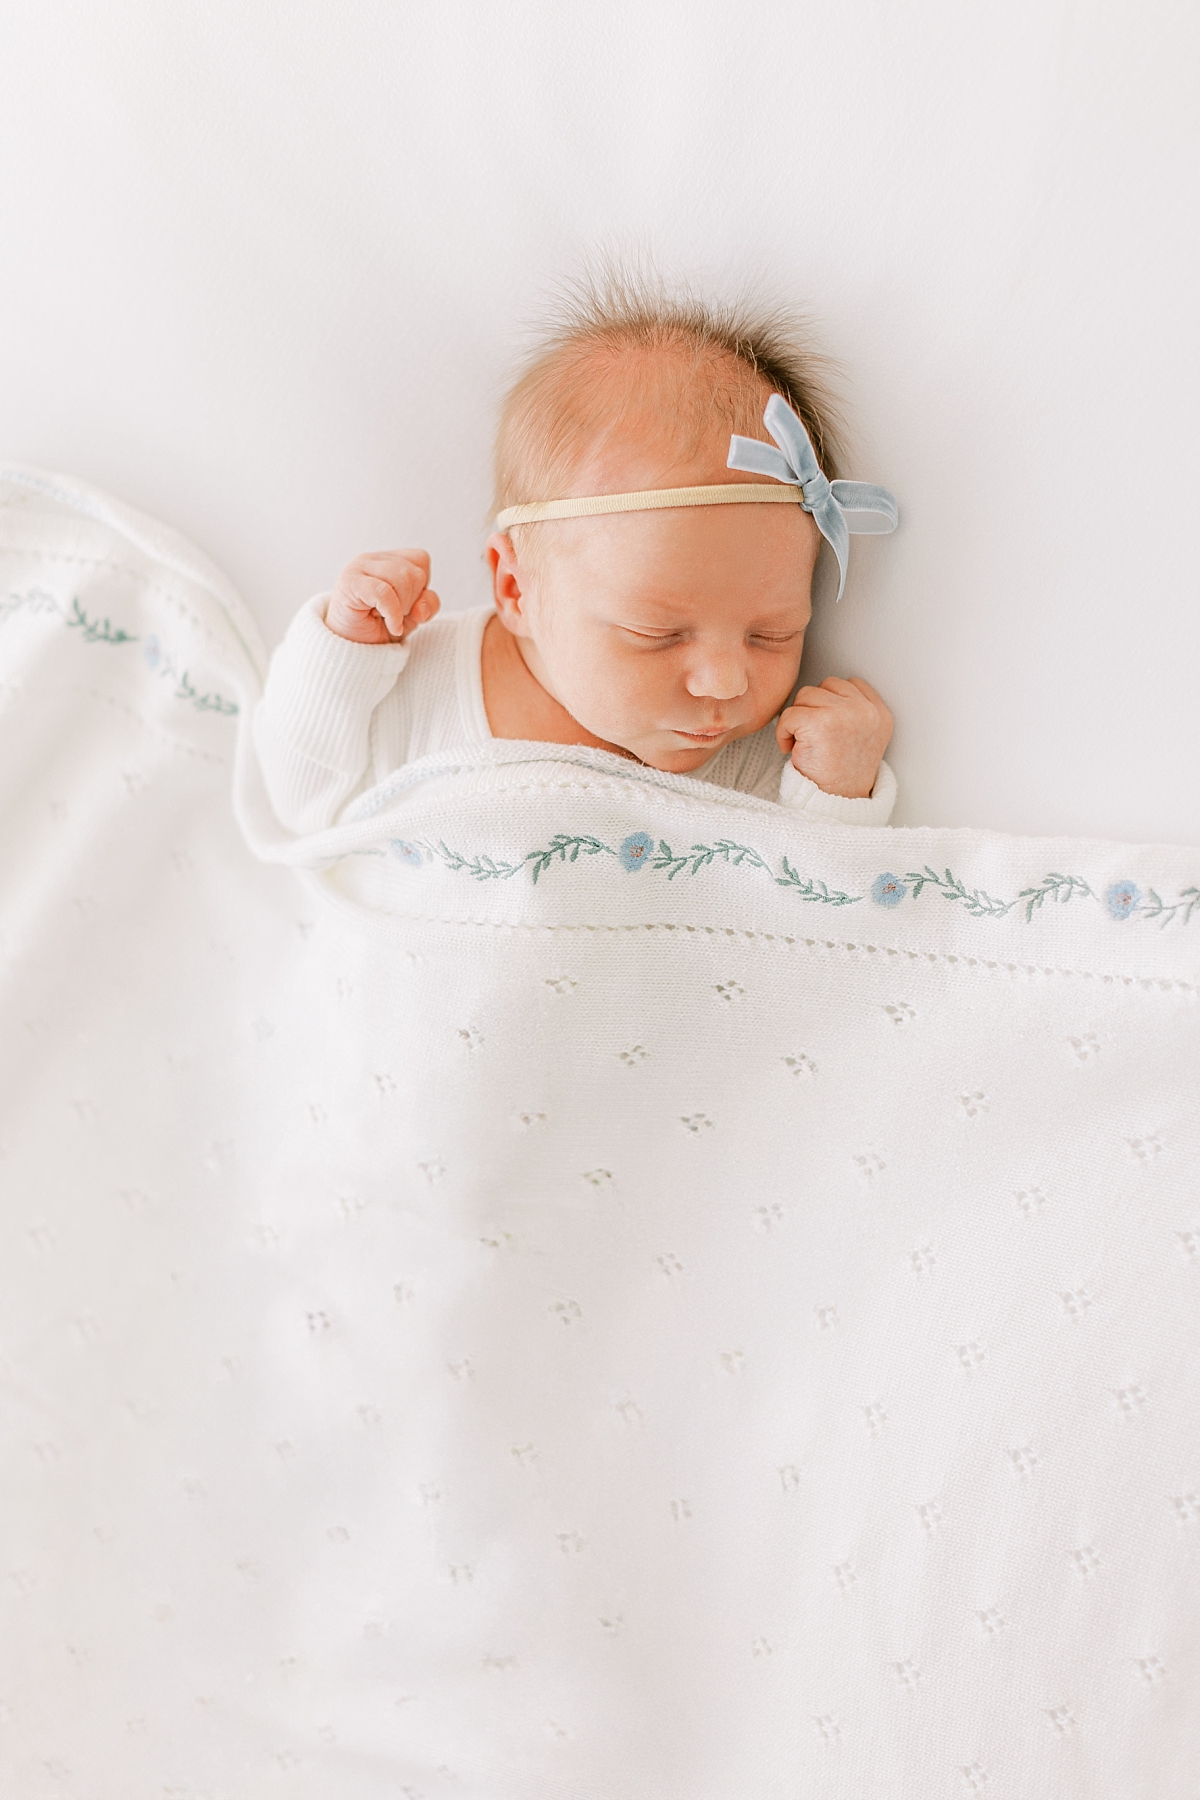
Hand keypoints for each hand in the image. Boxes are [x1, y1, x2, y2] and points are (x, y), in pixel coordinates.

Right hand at [325, 550, 439, 644]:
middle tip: (392, 614)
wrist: (350, 648)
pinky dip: (393, 614)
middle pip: (414, 572)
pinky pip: (385, 593)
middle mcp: (374, 559)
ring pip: (403, 578)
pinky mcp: (350, 582)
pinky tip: (389, 625)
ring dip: (401, 608)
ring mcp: (360, 567)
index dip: (421, 588)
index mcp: (389, 560)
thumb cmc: (379, 628)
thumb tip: (420, 608)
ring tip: (385, 616)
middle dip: (411, 601)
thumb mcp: (414, 616)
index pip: (421, 559)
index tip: (404, 605)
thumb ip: (428, 605)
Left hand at [776, 677, 892, 799]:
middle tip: (815, 739)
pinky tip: (792, 750)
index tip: (828, 729)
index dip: (832, 703)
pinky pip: (789, 714)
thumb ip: (854, 712)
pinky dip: (783, 733)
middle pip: (826, 686)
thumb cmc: (842, 777)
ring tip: (807, 745)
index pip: (851, 683)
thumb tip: (824, 692)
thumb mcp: (863, 739)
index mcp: (880, 714)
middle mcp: (866, 711)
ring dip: (798, 719)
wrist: (835, 806)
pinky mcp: (820, 722)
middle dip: (814, 709)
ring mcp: (845, 714)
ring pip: (805, 696)